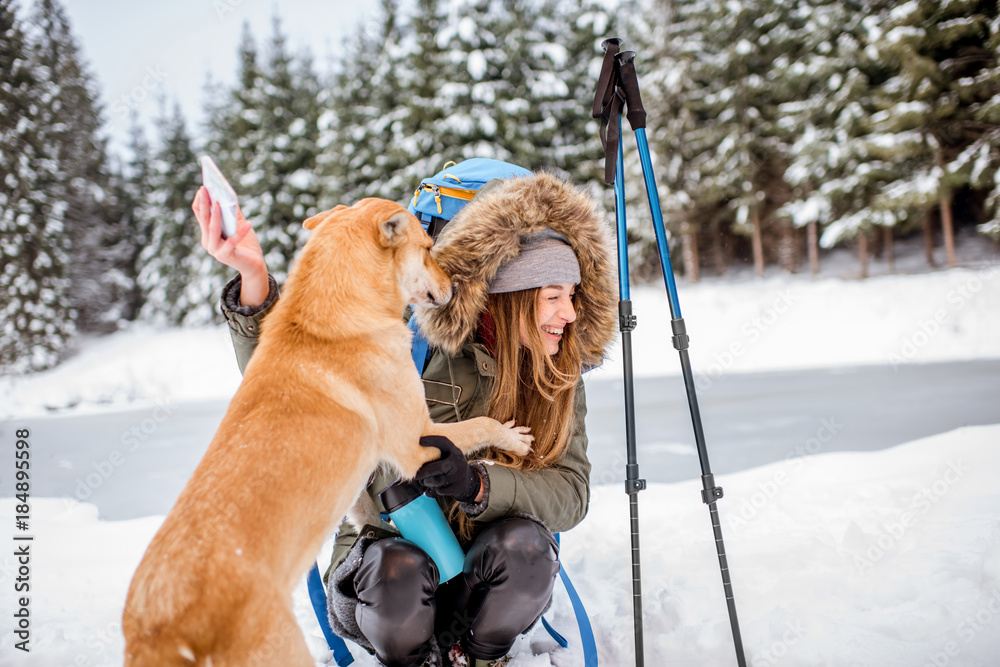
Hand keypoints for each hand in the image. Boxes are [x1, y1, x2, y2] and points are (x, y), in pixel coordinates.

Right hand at [191, 186, 268, 306]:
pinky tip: (249, 223)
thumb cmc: (246, 244)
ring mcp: (215, 250)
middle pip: (204, 220)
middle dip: (205, 203)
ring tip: (220, 202)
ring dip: (216, 215)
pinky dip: (241, 232)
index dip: (200, 201)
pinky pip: (232, 241)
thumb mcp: (238, 225)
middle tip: (205, 189)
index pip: (200, 215)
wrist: (255, 266)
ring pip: (213, 229)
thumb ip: (233, 213)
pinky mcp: (226, 256)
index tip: (203, 187)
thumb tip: (229, 195)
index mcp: (208, 234)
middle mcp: (208, 242)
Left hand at [414, 435, 481, 502]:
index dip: (433, 440)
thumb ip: (436, 454)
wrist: (469, 481)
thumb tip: (413, 454)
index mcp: (454, 451)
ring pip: (438, 481)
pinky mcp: (458, 487)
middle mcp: (458, 462)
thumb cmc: (451, 467)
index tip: (420, 441)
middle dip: (425, 472)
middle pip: (440, 467)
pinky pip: (440, 491)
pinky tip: (433, 488)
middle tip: (416, 476)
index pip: (445, 442)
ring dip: (428, 482)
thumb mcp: (448, 456)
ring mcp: (459, 475)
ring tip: (425, 481)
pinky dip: (433, 491)